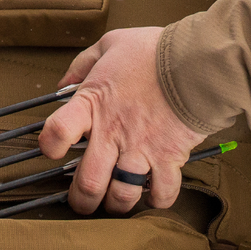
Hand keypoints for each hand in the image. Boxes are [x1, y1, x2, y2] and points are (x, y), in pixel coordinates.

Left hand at [38, 27, 204, 214]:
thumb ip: (83, 64)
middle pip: (87, 184)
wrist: (201, 59)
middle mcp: (112, 133)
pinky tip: (154, 192)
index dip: (49, 147)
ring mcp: (141, 149)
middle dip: (82, 201)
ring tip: (117, 200)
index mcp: (92, 104)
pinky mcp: (170, 157)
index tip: (54, 151)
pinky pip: (162, 193)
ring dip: (117, 204)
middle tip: (84, 200)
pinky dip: (158, 199)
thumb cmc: (156, 50)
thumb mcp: (111, 44)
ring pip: (121, 196)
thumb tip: (65, 82)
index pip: (55, 134)